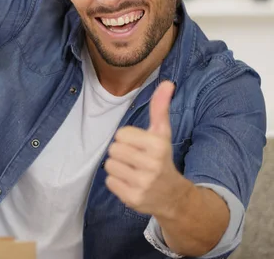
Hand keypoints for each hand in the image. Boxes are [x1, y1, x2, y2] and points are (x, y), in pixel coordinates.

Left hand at [105, 81, 190, 217]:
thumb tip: (167, 82)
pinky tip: (131, 183)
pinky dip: (117, 182)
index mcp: (158, 145)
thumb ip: (160, 108)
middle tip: (135, 159)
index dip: (127, 138)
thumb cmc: (162, 158)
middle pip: (113, 150)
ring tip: (133, 171)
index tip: (140, 146)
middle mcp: (152, 165)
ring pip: (109, 165)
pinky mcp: (133, 199)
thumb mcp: (162, 133)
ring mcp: (142, 184)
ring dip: (118, 167)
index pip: (120, 134)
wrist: (174, 196)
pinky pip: (109, 182)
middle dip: (122, 153)